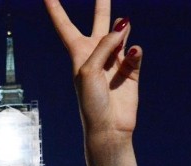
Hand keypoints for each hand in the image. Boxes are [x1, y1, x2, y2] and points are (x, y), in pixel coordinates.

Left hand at [45, 0, 140, 142]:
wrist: (108, 128)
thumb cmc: (91, 102)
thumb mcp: (89, 69)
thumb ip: (104, 44)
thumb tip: (124, 25)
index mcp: (78, 54)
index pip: (64, 26)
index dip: (55, 9)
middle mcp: (97, 54)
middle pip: (99, 23)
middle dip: (102, 4)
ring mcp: (115, 61)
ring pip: (122, 35)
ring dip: (123, 29)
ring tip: (125, 24)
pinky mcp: (130, 71)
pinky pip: (135, 53)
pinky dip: (134, 52)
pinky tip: (133, 52)